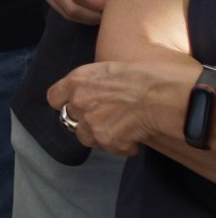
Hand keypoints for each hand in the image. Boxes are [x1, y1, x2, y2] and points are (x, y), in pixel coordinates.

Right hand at [37, 0, 111, 24]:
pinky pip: (59, 7)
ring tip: (104, 13)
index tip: (116, 6)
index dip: (99, 6)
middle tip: (112, 14)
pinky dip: (77, 12)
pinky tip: (91, 9)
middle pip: (71, 6)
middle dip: (94, 15)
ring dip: (86, 17)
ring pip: (64, 10)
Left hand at [50, 61, 195, 155]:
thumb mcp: (110, 69)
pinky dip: (123, 146)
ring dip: (102, 135)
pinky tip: (136, 137)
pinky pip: (111, 148)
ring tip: (123, 128)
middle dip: (88, 121)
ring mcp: (91, 122)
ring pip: (86, 137)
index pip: (54, 98)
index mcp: (77, 80)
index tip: (76, 107)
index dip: (65, 104)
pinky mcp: (106, 139)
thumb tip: (90, 92)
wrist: (163, 95)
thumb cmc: (146, 77)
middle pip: (72, 119)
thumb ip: (92, 82)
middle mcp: (78, 101)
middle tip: (109, 118)